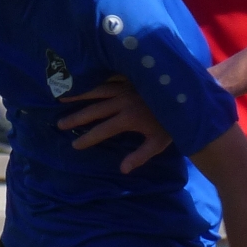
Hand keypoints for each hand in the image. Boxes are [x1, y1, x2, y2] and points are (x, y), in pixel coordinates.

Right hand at [56, 76, 173, 172]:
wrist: (187, 97)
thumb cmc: (172, 123)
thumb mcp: (158, 143)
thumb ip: (140, 156)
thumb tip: (122, 169)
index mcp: (128, 117)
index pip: (102, 130)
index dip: (87, 139)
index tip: (75, 145)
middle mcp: (123, 100)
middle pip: (94, 110)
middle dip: (76, 118)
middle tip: (60, 124)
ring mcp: (125, 86)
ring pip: (97, 90)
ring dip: (79, 93)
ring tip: (62, 96)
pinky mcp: (129, 76)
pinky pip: (108, 77)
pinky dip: (94, 79)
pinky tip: (83, 78)